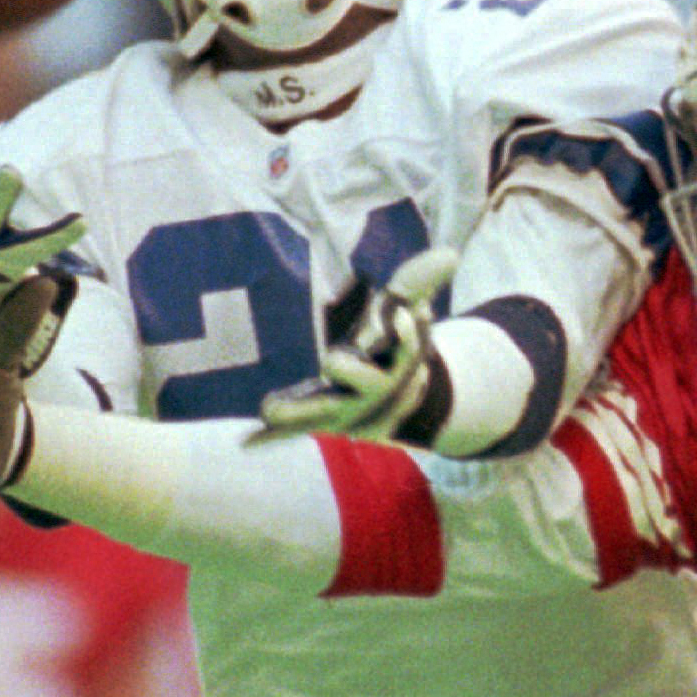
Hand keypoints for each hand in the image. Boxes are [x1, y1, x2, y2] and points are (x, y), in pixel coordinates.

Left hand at [252, 247, 457, 442]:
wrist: (397, 402)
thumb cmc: (396, 346)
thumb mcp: (409, 310)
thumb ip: (419, 282)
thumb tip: (451, 254)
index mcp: (396, 361)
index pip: (403, 346)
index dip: (401, 332)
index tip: (397, 313)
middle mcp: (371, 388)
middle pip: (366, 382)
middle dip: (353, 371)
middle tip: (332, 360)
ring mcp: (343, 408)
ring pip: (322, 411)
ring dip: (298, 410)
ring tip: (270, 409)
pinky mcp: (316, 420)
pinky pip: (292, 431)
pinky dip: (269, 438)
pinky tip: (246, 441)